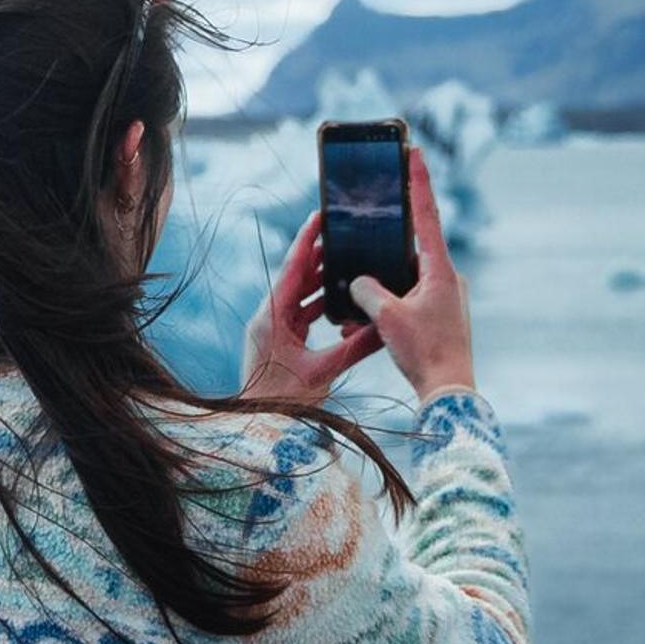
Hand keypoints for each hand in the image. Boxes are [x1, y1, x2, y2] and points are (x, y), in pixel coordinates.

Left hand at [238, 209, 383, 405]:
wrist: (259, 428)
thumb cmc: (284, 403)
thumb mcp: (323, 372)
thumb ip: (354, 347)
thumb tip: (384, 327)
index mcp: (271, 317)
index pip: (292, 268)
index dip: (307, 240)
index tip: (321, 215)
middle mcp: (267, 318)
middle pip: (295, 277)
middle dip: (319, 258)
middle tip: (346, 238)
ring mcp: (271, 330)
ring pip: (299, 296)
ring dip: (321, 283)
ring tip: (349, 265)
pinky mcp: (278, 342)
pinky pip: (300, 315)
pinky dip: (318, 306)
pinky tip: (340, 303)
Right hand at [345, 147, 476, 403]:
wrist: (450, 392)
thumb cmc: (424, 353)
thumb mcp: (387, 317)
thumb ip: (367, 290)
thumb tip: (358, 281)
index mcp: (439, 268)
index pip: (426, 214)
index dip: (419, 180)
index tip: (414, 150)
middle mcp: (447, 277)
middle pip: (410, 248)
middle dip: (383, 249)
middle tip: (369, 230)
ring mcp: (446, 296)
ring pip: (405, 279)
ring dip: (381, 291)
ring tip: (358, 312)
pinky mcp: (441, 315)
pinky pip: (409, 300)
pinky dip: (388, 309)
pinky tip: (367, 328)